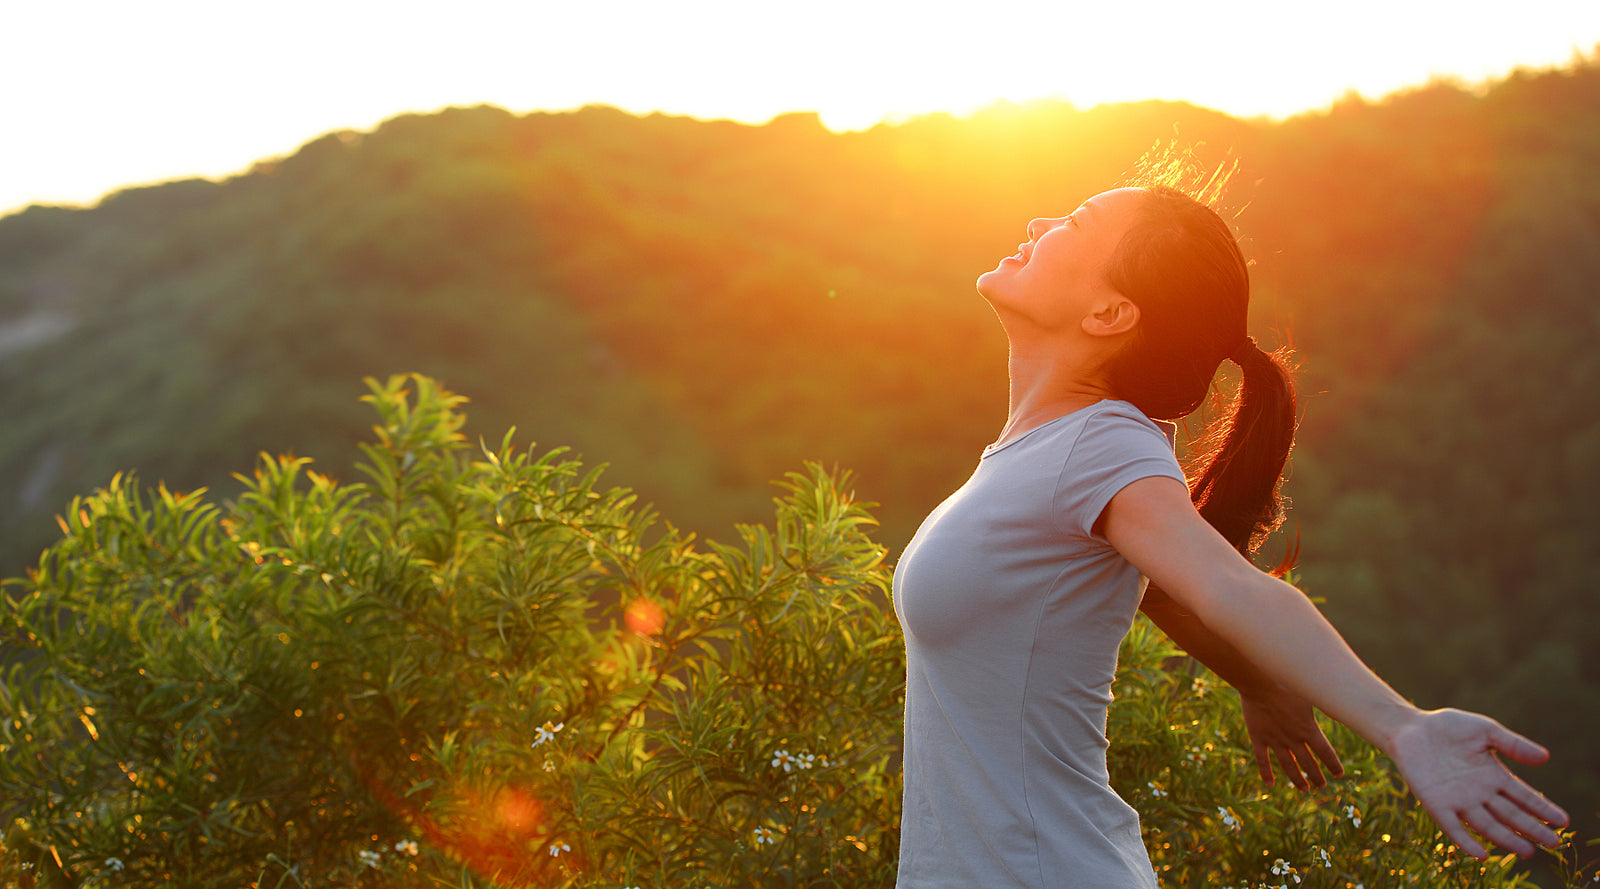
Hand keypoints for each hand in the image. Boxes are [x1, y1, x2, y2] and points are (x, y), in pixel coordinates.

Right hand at [1239, 682, 1344, 790]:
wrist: (1259, 682)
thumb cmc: (1287, 683)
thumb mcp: (1311, 694)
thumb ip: (1325, 706)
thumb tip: (1342, 710)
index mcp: (1308, 729)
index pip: (1326, 753)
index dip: (1333, 765)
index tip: (1339, 774)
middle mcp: (1293, 739)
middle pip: (1309, 763)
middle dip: (1317, 776)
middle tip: (1322, 786)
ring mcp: (1275, 740)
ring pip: (1289, 765)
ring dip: (1297, 778)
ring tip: (1304, 788)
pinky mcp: (1258, 738)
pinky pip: (1262, 760)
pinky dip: (1266, 773)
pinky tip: (1270, 784)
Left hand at [1387, 708, 1568, 858]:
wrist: (1410, 728)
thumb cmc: (1448, 727)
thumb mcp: (1485, 731)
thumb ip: (1512, 744)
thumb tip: (1545, 757)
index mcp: (1494, 776)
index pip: (1523, 797)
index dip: (1542, 809)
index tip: (1562, 821)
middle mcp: (1479, 793)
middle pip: (1510, 815)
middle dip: (1532, 829)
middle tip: (1554, 843)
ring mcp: (1459, 800)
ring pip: (1487, 825)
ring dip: (1506, 839)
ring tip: (1526, 851)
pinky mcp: (1436, 804)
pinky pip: (1453, 827)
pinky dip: (1466, 841)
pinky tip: (1481, 855)